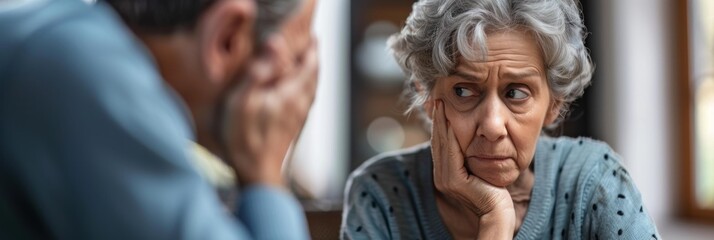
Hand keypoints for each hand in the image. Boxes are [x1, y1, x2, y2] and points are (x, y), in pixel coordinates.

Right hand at [222, 36, 318, 187]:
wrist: (257, 174)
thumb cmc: (247, 138)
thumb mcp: (244, 100)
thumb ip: (260, 70)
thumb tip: (275, 43)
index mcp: (292, 93)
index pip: (309, 63)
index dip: (311, 47)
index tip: (311, 34)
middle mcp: (301, 103)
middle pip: (314, 74)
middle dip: (314, 57)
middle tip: (312, 42)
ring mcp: (299, 116)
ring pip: (312, 88)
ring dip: (313, 72)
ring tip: (309, 61)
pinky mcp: (293, 127)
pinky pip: (307, 99)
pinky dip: (308, 87)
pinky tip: (301, 90)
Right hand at [430, 99, 514, 238]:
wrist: (498, 211)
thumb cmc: (494, 191)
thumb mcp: (479, 169)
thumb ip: (470, 158)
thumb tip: (471, 141)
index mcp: (445, 174)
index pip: (440, 144)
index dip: (439, 125)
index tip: (440, 106)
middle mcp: (441, 177)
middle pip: (437, 142)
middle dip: (437, 120)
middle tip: (437, 100)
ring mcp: (445, 180)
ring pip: (442, 144)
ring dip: (441, 123)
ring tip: (441, 105)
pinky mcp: (453, 181)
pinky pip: (451, 152)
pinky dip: (450, 135)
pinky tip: (451, 121)